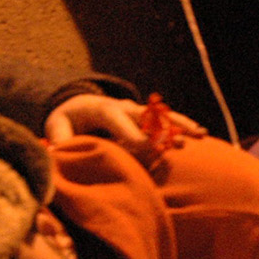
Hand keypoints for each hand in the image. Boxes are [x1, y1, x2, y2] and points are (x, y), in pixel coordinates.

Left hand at [44, 94, 203, 154]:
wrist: (79, 103)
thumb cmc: (67, 119)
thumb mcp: (56, 126)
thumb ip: (59, 140)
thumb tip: (58, 155)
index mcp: (103, 109)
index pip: (118, 120)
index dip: (131, 134)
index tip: (145, 147)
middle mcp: (124, 107)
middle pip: (147, 116)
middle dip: (163, 128)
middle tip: (179, 142)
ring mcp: (138, 112)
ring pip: (163, 116)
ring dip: (182, 125)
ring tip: (201, 134)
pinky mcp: (146, 118)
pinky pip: (168, 121)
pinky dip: (184, 127)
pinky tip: (202, 136)